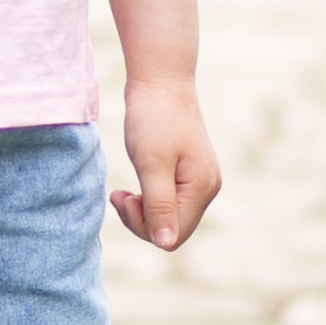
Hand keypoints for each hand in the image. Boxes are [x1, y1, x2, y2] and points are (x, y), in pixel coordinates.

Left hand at [112, 77, 220, 252]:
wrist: (160, 80)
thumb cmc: (154, 119)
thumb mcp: (151, 165)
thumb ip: (159, 206)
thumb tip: (165, 245)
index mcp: (202, 188)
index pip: (173, 235)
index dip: (143, 226)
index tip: (122, 198)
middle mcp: (207, 188)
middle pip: (173, 229)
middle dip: (141, 219)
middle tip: (118, 195)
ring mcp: (200, 180)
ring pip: (169, 216)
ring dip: (142, 209)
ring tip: (122, 191)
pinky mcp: (188, 172)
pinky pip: (168, 200)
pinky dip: (147, 197)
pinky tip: (134, 185)